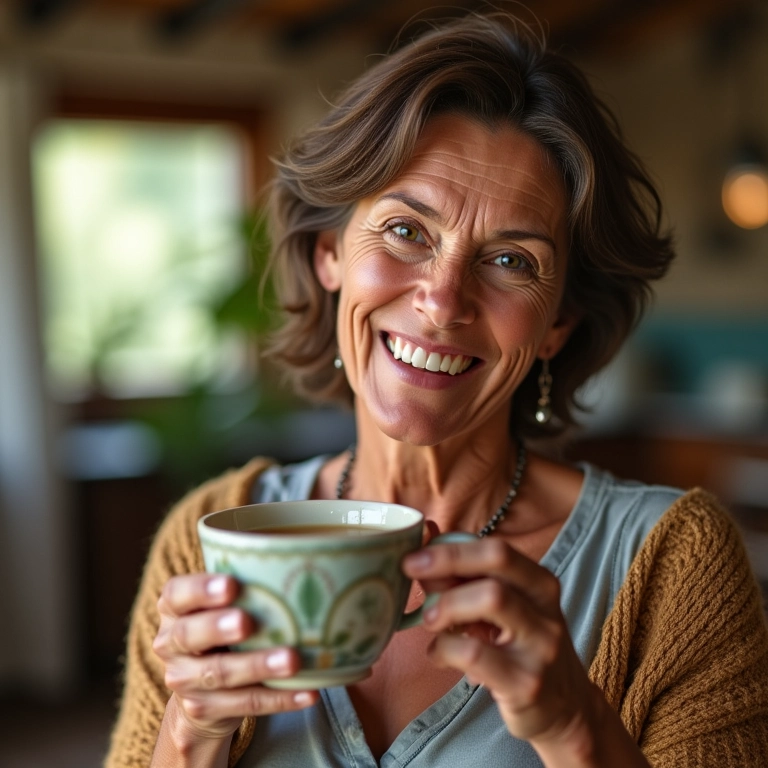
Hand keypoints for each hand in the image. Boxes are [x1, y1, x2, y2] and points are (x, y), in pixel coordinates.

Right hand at [152, 573, 317, 742]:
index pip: (177, 594)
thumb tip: (302, 556)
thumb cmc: (223, 628)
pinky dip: (280, 698)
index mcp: (174, 608)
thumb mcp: (222, 604)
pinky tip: (308, 691)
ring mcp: (184, 680)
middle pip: (189, 635)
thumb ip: (246, 584)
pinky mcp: (204, 709)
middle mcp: (170, 643)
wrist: (202, 691)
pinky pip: (245, 704)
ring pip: (219, 672)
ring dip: (257, 666)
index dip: (200, 589)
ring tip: (292, 660)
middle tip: (247, 622)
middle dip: (218, 628)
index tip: (232, 585)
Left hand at [402, 538, 598, 753]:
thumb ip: (466, 577)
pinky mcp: (527, 682)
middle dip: (447, 563)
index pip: (496, 549)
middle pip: (496, 563)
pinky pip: (476, 653)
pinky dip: (445, 649)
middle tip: (412, 576)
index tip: (414, 556)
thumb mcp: (502, 610)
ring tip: (430, 621)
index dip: (451, 548)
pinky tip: (439, 655)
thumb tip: (425, 537)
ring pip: (491, 600)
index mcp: (540, 582)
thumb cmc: (520, 649)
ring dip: (448, 605)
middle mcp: (546, 607)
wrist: (564, 709)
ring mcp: (541, 644)